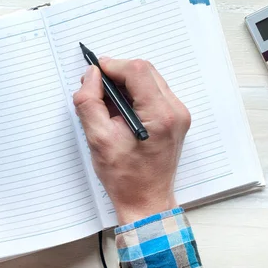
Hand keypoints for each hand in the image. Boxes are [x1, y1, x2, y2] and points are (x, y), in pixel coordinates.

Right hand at [73, 58, 190, 224]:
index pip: (136, 71)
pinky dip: (134, 93)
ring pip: (149, 78)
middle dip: (117, 73)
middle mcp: (175, 111)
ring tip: (105, 101)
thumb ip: (90, 102)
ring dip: (125, 83)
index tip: (93, 73)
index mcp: (160, 116)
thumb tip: (91, 76)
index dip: (111, 66)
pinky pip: (153, 91)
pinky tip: (118, 108)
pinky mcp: (174, 118)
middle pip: (144, 71)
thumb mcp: (98, 139)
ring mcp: (178, 114)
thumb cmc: (125, 177)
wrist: (146, 200)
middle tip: (95, 86)